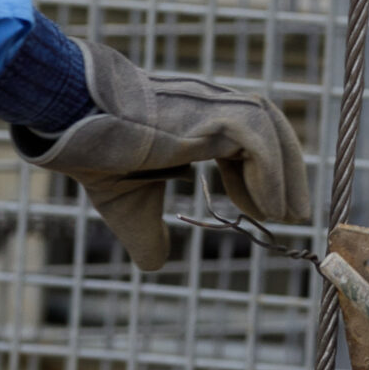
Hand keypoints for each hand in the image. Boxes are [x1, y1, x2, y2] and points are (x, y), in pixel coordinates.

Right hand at [13, 40, 308, 271]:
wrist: (74, 127)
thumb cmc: (98, 156)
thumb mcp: (130, 207)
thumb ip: (148, 232)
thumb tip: (154, 264)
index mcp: (195, 119)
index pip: (249, 135)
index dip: (264, 174)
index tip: (265, 212)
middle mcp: (209, 106)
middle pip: (270, 125)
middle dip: (289, 170)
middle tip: (294, 215)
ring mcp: (211, 105)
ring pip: (270, 128)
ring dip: (286, 174)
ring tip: (285, 216)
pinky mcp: (209, 114)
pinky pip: (258, 142)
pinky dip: (271, 176)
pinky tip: (267, 210)